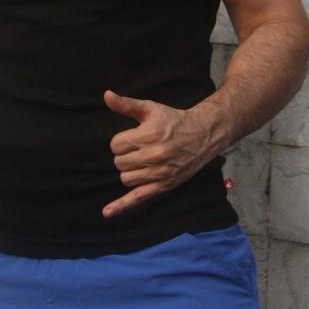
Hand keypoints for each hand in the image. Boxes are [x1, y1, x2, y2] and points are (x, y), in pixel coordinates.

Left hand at [102, 90, 216, 217]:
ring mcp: (159, 174)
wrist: (202, 135)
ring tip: (141, 160)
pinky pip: (138, 198)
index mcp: (148, 136)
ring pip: (126, 178)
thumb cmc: (173, 120)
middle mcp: (153, 156)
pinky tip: (107, 212)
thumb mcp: (150, 108)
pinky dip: (121, 206)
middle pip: (119, 162)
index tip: (132, 137)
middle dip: (124, 155)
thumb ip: (126, 105)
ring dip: (128, 170)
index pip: (116, 145)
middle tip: (137, 148)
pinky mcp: (163, 186)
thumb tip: (106, 95)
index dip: (120, 140)